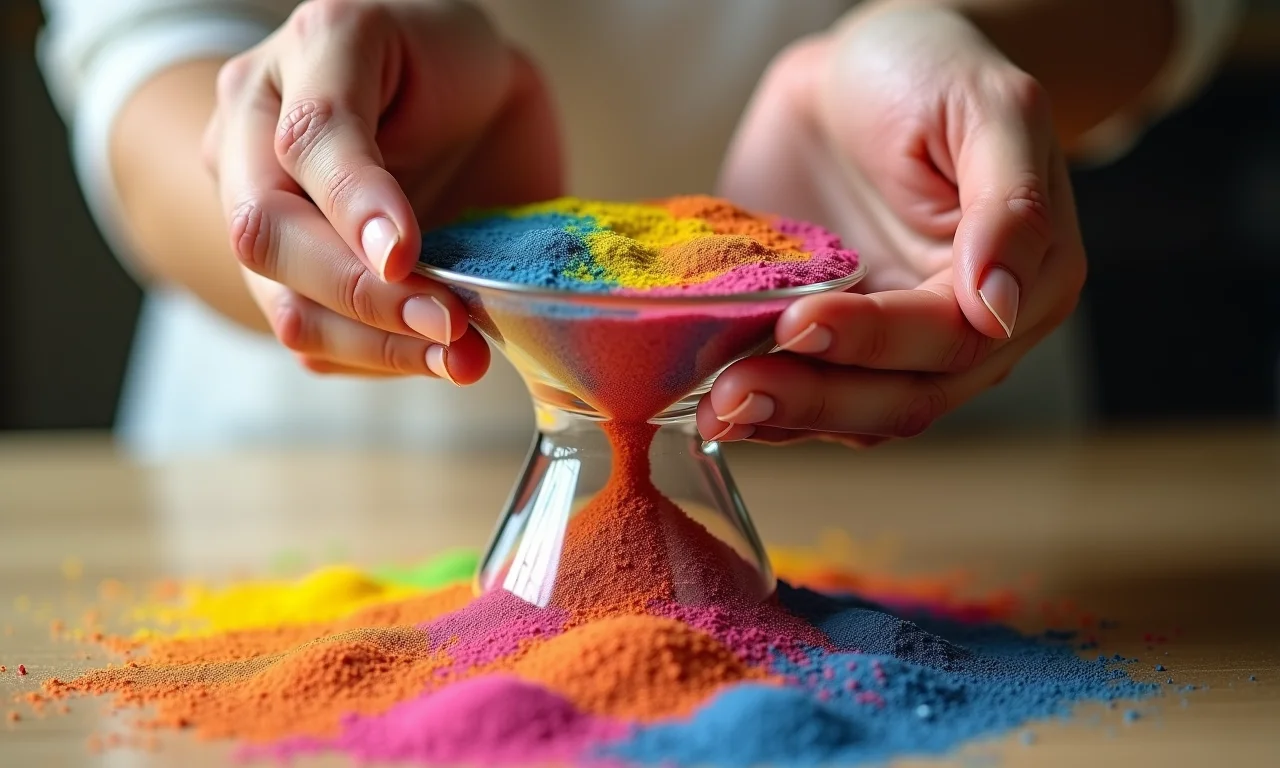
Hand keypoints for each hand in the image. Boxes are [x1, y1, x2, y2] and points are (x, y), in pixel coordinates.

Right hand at [204, 0, 560, 380]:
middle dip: (362, 294)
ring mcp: (263, 215)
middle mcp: (254, 138)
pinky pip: (316, 346)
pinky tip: (435, 357)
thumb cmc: (459, 67)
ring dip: (376, 347)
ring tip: (460, 357)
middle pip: (266, 236)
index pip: (305, 141)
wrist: (470, 96)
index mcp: (302, 62)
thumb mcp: (455, 52)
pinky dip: (379, 362)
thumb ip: (408, 143)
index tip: (408, 254)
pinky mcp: (293, 281)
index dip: (354, 205)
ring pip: (286, 308)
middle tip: (450, 324)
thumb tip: (389, 259)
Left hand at [700, 2, 1086, 445]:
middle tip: (738, 392)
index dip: (875, 341)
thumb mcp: (991, 107)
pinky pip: (804, 392)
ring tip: (716, 407)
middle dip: (817, 399)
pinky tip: (711, 406)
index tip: (801, 322)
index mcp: (1023, 285)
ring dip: (783, 418)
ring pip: (850, 414)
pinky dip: (763, 408)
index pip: (952, 340)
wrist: (852, 71)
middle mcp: (961, 331)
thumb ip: (1010, 205)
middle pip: (900, 399)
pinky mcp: (828, 343)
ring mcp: (889, 344)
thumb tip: (999, 308)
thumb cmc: (931, 70)